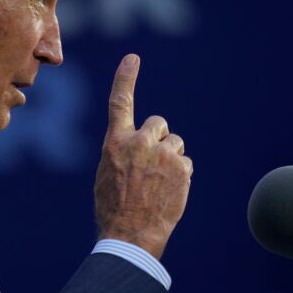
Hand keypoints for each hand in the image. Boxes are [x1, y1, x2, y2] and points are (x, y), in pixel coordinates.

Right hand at [94, 54, 192, 259]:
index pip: (120, 102)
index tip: (132, 59)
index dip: (125, 78)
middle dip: (159, 139)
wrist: (131, 233)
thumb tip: (138, 145)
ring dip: (171, 158)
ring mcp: (163, 154)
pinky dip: (180, 175)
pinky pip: (185, 162)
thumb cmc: (114, 206)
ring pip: (175, 143)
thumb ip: (122, 151)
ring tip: (158, 183)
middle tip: (152, 164)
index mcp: (115, 142)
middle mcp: (140, 142)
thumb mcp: (107, 172)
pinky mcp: (182, 167)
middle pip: (159, 124)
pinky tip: (168, 192)